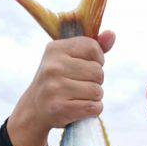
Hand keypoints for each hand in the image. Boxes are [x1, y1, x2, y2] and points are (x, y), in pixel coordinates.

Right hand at [7, 31, 114, 145]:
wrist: (35, 109)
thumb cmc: (57, 81)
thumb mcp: (69, 59)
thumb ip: (91, 48)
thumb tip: (111, 34)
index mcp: (55, 49)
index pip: (93, 48)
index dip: (97, 61)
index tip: (86, 68)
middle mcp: (53, 66)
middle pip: (98, 72)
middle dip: (96, 82)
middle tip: (80, 86)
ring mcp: (55, 87)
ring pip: (97, 91)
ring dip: (94, 98)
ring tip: (79, 98)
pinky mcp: (60, 107)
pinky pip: (93, 107)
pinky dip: (93, 110)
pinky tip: (81, 109)